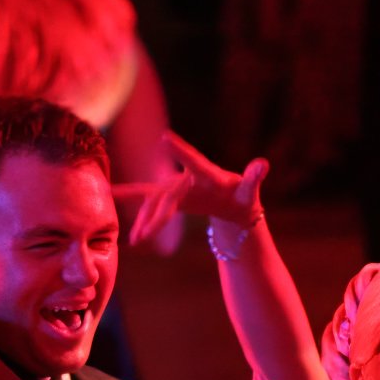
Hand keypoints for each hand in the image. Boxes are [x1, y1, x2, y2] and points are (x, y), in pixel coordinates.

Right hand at [124, 131, 267, 247]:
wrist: (232, 203)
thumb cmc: (243, 196)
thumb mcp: (249, 192)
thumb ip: (253, 178)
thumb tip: (263, 164)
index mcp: (208, 174)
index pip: (194, 162)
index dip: (181, 151)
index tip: (165, 138)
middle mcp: (186, 177)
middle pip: (167, 195)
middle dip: (156, 215)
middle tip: (145, 235)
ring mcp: (176, 187)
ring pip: (155, 202)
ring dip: (145, 220)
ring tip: (136, 240)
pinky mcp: (171, 198)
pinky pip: (149, 203)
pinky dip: (135, 209)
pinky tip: (115, 211)